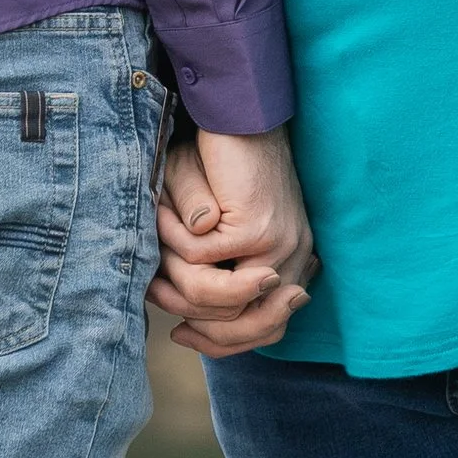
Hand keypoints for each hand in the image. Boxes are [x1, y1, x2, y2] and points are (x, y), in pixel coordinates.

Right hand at [152, 123, 317, 356]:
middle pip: (245, 325)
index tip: (183, 335)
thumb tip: (190, 325)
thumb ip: (209, 277)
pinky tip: (168, 210)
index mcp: (290, 263)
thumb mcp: (209, 232)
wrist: (235, 113)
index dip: (221, 343)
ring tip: (165, 237)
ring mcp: (277, 246)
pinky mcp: (255, 228)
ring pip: (214, 295)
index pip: (266, 330)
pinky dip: (172, 237)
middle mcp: (292, 259)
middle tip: (165, 304)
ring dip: (176, 269)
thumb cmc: (219, 167)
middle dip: (196, 320)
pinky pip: (198, 258)